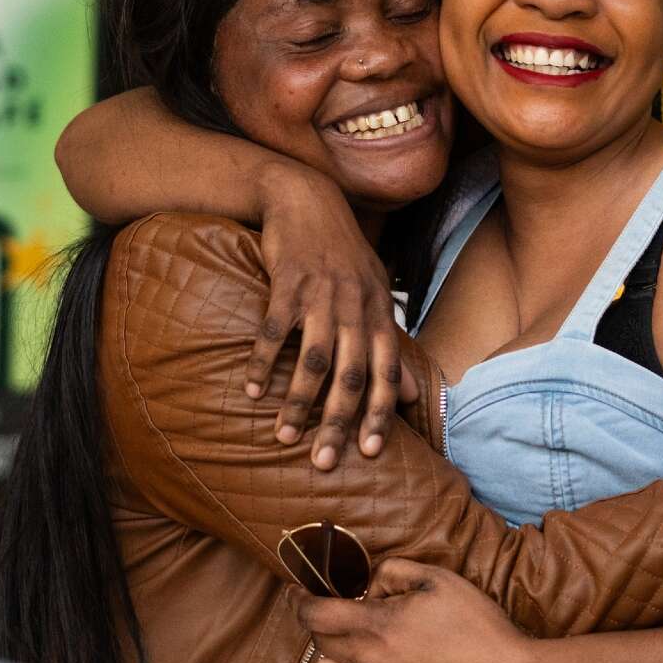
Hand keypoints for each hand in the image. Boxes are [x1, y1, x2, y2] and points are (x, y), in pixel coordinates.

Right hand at [246, 164, 417, 468]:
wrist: (306, 200)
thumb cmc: (342, 255)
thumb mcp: (374, 295)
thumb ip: (390, 345)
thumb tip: (412, 395)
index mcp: (378, 312)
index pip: (386, 371)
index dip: (379, 412)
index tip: (370, 453)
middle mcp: (355, 305)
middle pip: (352, 373)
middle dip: (339, 421)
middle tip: (323, 462)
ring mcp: (322, 292)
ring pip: (314, 357)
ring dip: (299, 401)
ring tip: (284, 436)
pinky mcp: (288, 280)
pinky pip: (275, 328)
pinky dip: (263, 361)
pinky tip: (250, 390)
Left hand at [289, 561, 531, 662]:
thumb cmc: (475, 624)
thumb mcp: (438, 579)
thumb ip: (395, 571)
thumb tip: (371, 582)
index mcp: (377, 626)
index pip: (316, 615)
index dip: (299, 600)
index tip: (296, 590)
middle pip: (318, 644)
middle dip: (318, 623)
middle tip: (334, 607)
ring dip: (333, 653)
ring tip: (357, 638)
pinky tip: (390, 661)